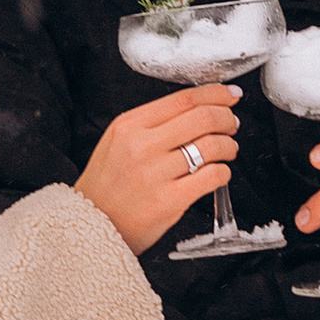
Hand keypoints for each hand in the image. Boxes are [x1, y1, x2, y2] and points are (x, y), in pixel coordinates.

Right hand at [75, 90, 240, 253]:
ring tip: (227, 150)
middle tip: (231, 124)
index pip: (183, 99)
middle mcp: (142, 146)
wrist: (89, 225)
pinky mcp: (169, 201)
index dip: (215, 94)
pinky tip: (219, 173)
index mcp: (129, 126)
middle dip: (226, 118)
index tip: (229, 95)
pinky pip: (212, 177)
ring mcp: (156, 174)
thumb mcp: (117, 142)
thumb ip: (151, 124)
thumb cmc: (106, 186)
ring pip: (212, 146)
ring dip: (228, 146)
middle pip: (202, 118)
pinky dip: (223, 172)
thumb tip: (196, 110)